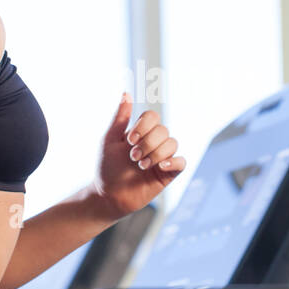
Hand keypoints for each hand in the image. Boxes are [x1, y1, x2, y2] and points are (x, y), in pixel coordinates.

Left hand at [91, 92, 187, 218]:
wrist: (108, 195)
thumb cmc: (106, 167)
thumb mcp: (109, 140)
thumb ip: (119, 118)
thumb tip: (126, 93)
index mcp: (141, 132)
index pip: (153, 116)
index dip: (144, 125)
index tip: (129, 140)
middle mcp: (154, 142)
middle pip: (163, 130)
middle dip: (147, 143)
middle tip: (132, 157)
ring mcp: (162, 157)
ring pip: (172, 144)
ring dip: (155, 153)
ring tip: (140, 166)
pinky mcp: (168, 174)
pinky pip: (181, 162)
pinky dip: (172, 162)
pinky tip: (159, 166)